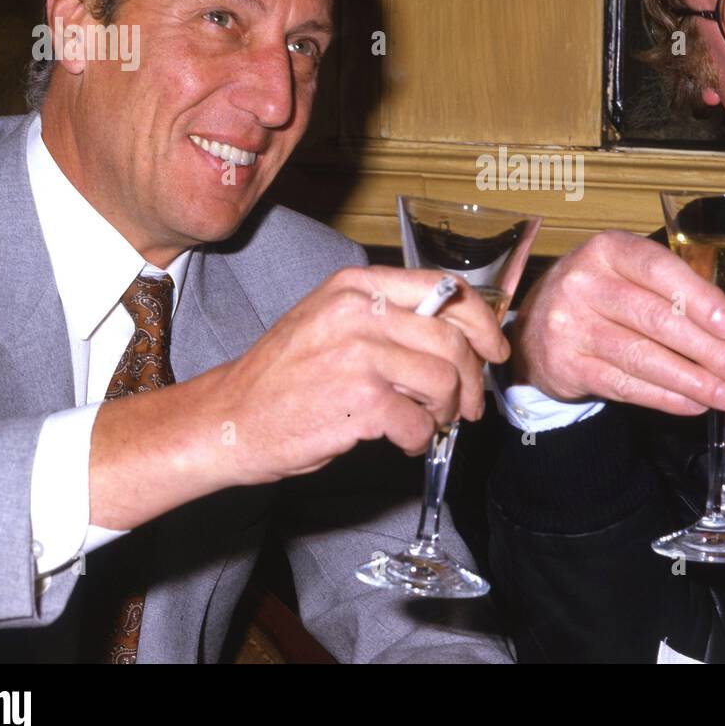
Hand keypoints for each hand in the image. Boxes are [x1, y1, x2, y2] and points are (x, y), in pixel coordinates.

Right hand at [214, 265, 508, 482]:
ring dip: (446, 412)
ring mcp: (360, 353)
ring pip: (445, 382)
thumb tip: (457, 337)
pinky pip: (420, 421)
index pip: (446, 290)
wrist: (230, 418)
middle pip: (453, 342)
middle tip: (468, 407)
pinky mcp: (361, 400)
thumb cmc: (285, 377)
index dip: (482, 324)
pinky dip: (418, 438)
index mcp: (357, 285)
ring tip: (429, 423)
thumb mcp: (332, 322)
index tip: (494, 350)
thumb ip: (389, 318)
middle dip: (473, 381)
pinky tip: (401, 440)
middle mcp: (360, 311)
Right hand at [509, 230, 724, 415]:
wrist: (536, 326)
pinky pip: (623, 385)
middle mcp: (583, 282)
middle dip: (706, 349)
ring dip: (692, 380)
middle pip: (653, 318)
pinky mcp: (565, 365)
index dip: (697, 297)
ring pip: (640, 357)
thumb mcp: (638, 279)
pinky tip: (694, 403)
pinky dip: (664, 398)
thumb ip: (695, 294)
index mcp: (609, 249)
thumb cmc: (606, 296)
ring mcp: (569, 325)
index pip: (657, 268)